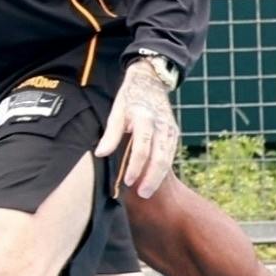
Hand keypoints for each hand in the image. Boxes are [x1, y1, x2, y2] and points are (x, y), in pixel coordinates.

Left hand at [96, 59, 181, 199]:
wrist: (150, 81)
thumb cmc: (129, 98)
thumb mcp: (116, 111)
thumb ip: (110, 134)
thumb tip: (101, 154)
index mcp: (145, 118)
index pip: (142, 148)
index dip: (135, 167)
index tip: (128, 181)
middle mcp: (161, 125)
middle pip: (160, 157)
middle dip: (152, 178)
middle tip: (143, 194)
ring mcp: (170, 129)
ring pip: (168, 158)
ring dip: (159, 176)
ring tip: (147, 191)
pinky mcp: (174, 133)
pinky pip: (171, 153)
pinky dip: (163, 167)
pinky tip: (155, 178)